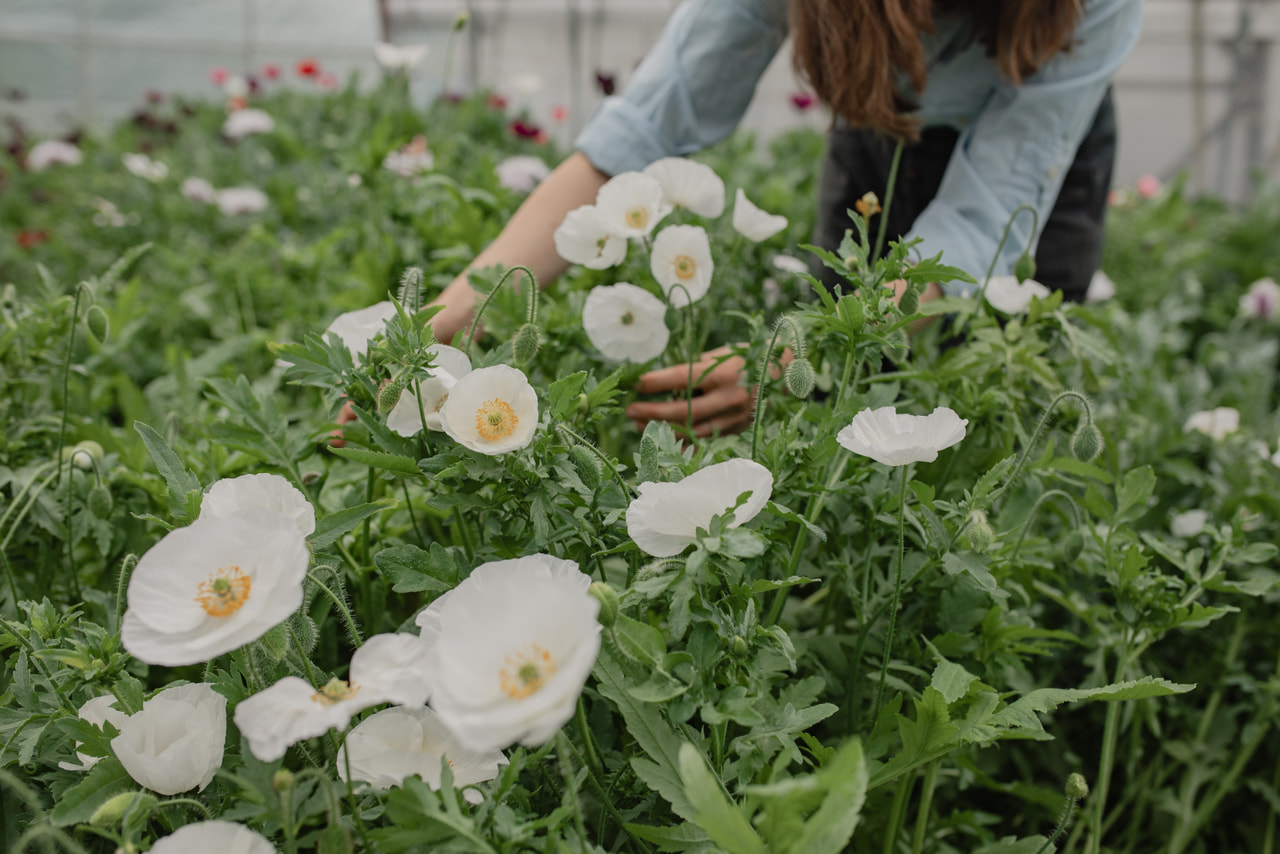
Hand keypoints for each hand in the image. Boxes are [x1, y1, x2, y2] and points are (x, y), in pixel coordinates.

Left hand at [626, 346, 755, 437]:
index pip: (682, 379)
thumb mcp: (720, 355)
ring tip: (642, 426)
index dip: (657, 383)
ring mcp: (734, 416)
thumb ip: (696, 370)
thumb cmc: (747, 357)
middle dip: (654, 412)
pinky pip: (707, 438)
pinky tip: (667, 442)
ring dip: (664, 430)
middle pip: (684, 410)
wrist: (784, 371)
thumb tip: (668, 383)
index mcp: (722, 373)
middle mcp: (728, 397)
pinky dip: (686, 441)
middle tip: (631, 412)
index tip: (638, 384)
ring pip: (693, 429)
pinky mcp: (738, 427)